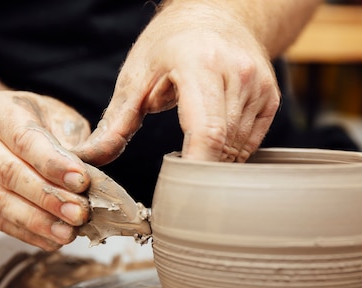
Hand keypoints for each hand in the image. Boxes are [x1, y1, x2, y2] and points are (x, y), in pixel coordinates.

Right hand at [0, 91, 91, 250]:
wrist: (4, 130)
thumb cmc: (40, 123)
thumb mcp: (64, 119)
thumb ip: (82, 141)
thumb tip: (100, 164)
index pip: (25, 139)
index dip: (54, 164)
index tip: (81, 181)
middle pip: (10, 173)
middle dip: (49, 198)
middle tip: (80, 213)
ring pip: (0, 201)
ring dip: (38, 222)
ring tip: (68, 233)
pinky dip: (27, 233)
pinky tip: (52, 239)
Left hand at [73, 2, 280, 164]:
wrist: (217, 15)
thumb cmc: (171, 43)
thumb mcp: (137, 75)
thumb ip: (116, 121)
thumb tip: (89, 157)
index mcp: (201, 64)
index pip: (207, 133)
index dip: (195, 169)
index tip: (179, 195)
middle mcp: (238, 74)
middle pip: (222, 147)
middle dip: (199, 170)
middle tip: (177, 179)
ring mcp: (260, 87)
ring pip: (238, 150)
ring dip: (214, 161)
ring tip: (192, 145)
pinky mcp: (272, 99)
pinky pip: (251, 143)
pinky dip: (229, 152)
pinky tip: (212, 137)